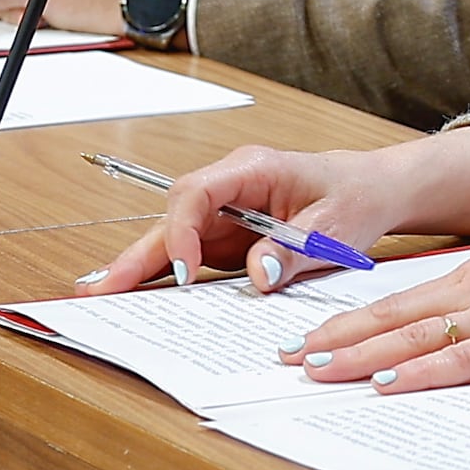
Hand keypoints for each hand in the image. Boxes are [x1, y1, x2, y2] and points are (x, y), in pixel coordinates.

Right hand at [77, 142, 409, 291]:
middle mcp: (229, 190)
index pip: (196, 193)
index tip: (183, 271)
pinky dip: (165, 281)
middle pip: (172, 220)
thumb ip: (293, 250)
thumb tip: (257, 277)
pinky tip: (135, 300)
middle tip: (100, 288)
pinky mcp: (227, 240)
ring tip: (99, 298)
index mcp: (251, 170)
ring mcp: (225, 216)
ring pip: (173, 241)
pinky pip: (191, 261)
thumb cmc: (354, 197)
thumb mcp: (334, 227)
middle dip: (137, 255)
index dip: (182, 232)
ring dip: (140, 271)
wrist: (370, 192)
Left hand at [284, 225, 469, 391]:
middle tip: (286, 359)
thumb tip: (457, 331)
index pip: (396, 304)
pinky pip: (458, 361)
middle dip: (334, 341)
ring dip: (359, 357)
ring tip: (316, 371)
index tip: (308, 339)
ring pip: (412, 339)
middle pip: (389, 320)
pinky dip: (418, 373)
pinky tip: (389, 384)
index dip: (347, 323)